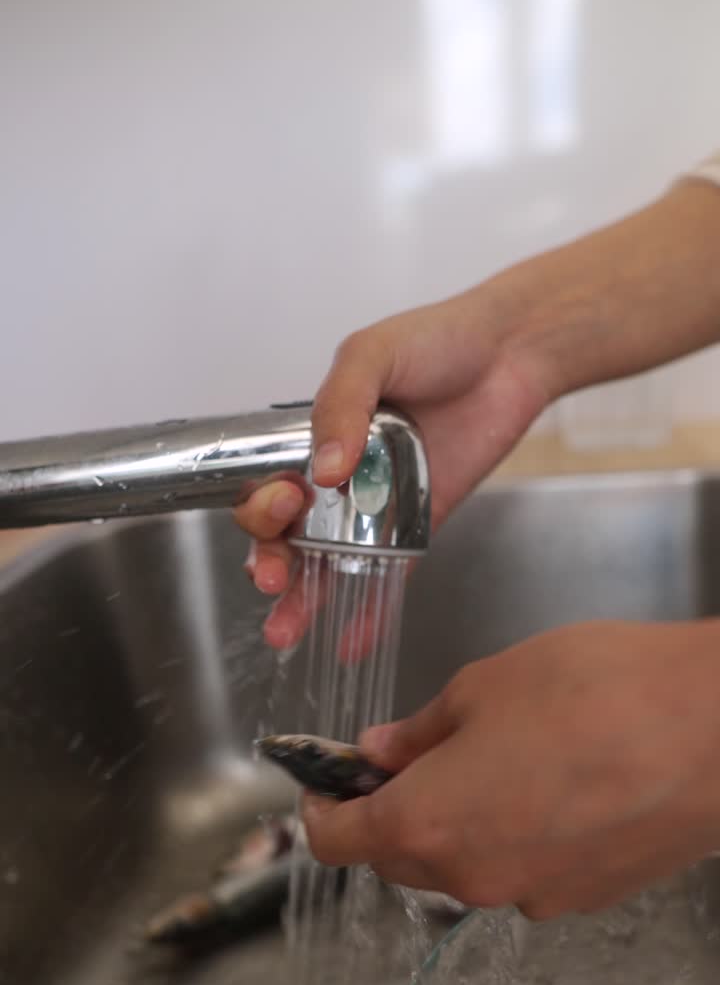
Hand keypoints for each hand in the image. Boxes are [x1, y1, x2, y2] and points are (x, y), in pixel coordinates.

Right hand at [234, 287, 550, 646]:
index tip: (282, 505)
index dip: (261, 506)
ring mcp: (377, 507)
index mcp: (313, 437)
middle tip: (273, 579)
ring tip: (286, 634)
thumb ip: (340, 404)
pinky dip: (369, 614)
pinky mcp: (417, 527)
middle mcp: (338, 478)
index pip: (267, 484)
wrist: (511, 354)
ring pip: (328, 565)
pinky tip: (351, 644)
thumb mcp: (374, 353)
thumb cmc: (438, 339)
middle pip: (287, 533)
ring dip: (305, 601)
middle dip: (271, 562)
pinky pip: (387, 577)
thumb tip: (324, 469)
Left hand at [302, 620, 719, 917]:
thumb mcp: (484, 686)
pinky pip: (526, 871)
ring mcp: (536, 898)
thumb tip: (378, 752)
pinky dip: (517, 837)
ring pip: (468, 866)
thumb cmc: (590, 690)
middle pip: (401, 859)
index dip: (320, 811)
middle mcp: (473, 880)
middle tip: (415, 755)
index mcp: (427, 825)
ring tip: (502, 761)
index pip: (338, 843)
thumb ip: (420, 731)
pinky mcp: (590, 900)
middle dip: (392, 813)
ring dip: (460, 825)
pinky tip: (558, 786)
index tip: (327, 781)